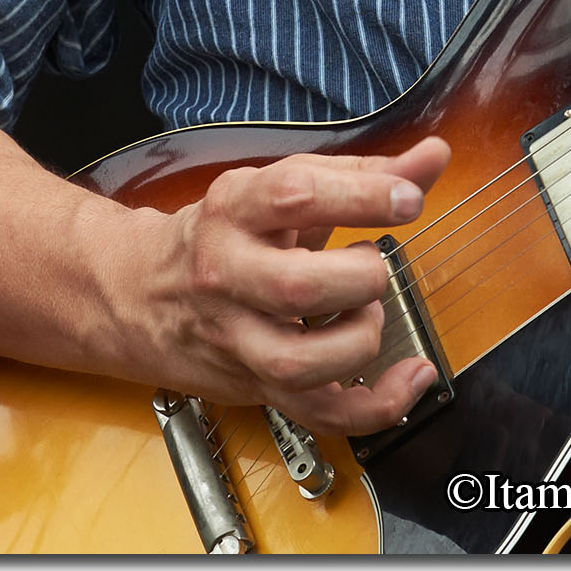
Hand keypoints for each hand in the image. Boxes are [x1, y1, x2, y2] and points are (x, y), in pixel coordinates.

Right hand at [118, 133, 449, 435]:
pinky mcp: (253, 385)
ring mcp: (236, 339)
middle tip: (372, 261)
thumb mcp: (282, 187)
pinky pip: (317, 413)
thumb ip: (364, 174)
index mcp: (236, 210)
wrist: (137, 292)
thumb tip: (433, 157)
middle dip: (359, 277)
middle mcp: (228, 274)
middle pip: (296, 288)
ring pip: (299, 362)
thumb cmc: (226, 232)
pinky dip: (374, 406)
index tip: (409, 198)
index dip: (362, 197)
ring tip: (368, 311)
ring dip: (359, 338)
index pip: (296, 197)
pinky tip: (410, 379)